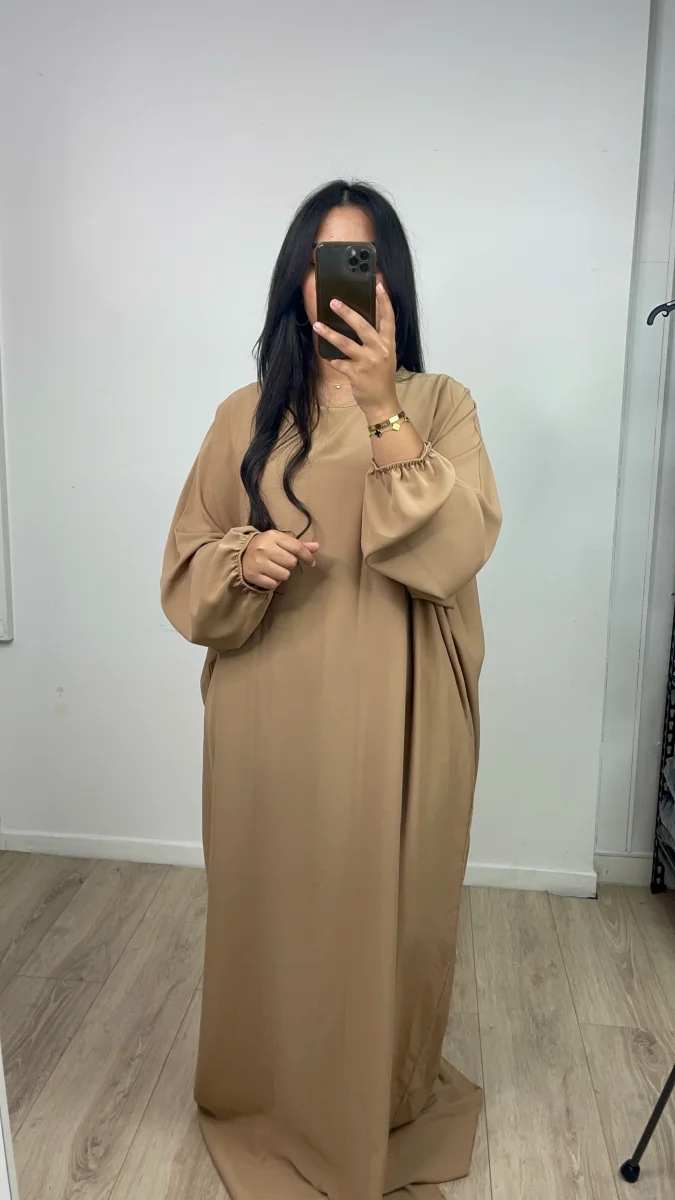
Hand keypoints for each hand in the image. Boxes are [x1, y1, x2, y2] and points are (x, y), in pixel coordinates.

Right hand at [242, 530, 319, 590]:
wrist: (240, 554)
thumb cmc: (265, 546)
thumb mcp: (280, 541)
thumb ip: (299, 545)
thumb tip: (317, 546)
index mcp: (273, 536)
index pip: (297, 548)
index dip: (308, 556)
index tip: (311, 562)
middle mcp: (264, 548)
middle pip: (292, 563)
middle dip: (289, 564)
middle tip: (281, 561)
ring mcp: (258, 562)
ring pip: (284, 575)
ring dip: (282, 574)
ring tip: (274, 568)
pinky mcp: (253, 575)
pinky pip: (273, 584)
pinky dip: (273, 582)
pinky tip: (267, 574)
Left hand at [313, 280, 398, 421]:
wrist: (383, 402)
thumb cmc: (382, 378)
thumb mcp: (385, 356)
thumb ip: (377, 340)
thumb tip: (360, 323)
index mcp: (388, 343)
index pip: (388, 318)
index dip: (384, 300)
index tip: (378, 285)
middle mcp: (379, 350)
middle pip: (362, 326)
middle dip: (347, 312)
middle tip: (333, 302)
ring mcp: (367, 362)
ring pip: (345, 343)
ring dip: (329, 333)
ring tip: (318, 325)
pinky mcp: (356, 374)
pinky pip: (339, 362)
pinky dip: (331, 359)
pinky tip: (326, 356)